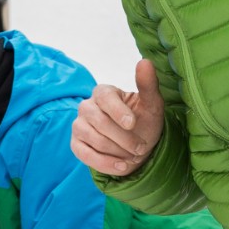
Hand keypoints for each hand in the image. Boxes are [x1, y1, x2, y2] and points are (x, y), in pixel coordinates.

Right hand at [74, 59, 163, 176]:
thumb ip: (148, 84)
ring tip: (134, 156)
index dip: (118, 111)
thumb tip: (145, 61)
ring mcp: (79, 126)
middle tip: (141, 147)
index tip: (132, 123)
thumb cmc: (144, 121)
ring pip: (95, 140)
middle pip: (100, 122)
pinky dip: (106, 163)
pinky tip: (122, 167)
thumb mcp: (152, 104)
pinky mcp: (76, 144)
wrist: (137, 145)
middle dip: (124, 138)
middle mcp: (86, 106)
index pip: (105, 98)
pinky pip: (86, 155)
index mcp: (103, 92)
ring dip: (118, 152)